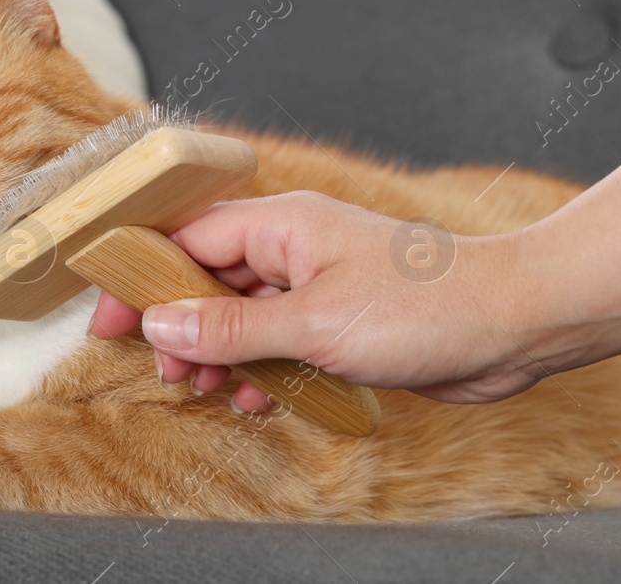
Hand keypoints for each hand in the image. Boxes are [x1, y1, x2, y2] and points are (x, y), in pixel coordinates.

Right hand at [88, 190, 547, 410]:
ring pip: (242, 314)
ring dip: (222, 353)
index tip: (110, 318)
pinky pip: (279, 339)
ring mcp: (318, 282)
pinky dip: (262, 366)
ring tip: (213, 388)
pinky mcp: (340, 319)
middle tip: (169, 373)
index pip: (188, 238)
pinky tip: (261, 397)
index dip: (143, 277)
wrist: (510, 326)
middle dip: (182, 326)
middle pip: (210, 279)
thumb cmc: (424, 307)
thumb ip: (233, 327)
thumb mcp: (314, 324)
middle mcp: (296, 247)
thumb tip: (161, 324)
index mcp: (282, 224)